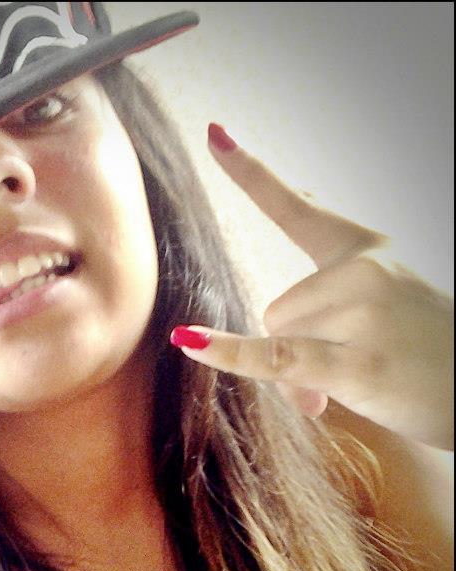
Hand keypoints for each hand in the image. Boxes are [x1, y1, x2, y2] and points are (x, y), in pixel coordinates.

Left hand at [170, 124, 453, 450]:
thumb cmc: (425, 355)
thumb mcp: (380, 313)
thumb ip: (324, 322)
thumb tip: (300, 391)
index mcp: (367, 250)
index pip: (297, 208)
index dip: (250, 173)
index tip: (214, 133)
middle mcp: (364, 269)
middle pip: (276, 309)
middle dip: (296, 344)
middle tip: (348, 362)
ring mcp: (363, 312)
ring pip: (278, 336)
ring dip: (301, 371)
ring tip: (357, 377)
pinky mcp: (358, 362)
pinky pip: (276, 357)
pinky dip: (232, 354)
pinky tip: (191, 342)